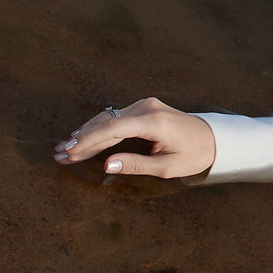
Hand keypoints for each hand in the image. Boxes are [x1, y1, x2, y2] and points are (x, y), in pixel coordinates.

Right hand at [54, 97, 217, 178]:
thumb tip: (106, 166)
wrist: (212, 137)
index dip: (89, 141)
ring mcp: (144, 105)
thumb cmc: (193, 154)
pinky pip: (115, 118)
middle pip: (106, 123)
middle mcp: (147, 108)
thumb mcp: (167, 167)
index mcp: (154, 122)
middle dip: (81, 139)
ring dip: (86, 134)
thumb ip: (136, 164)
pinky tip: (82, 138)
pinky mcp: (143, 107)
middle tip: (59, 154)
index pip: (113, 129)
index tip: (71, 151)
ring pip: (108, 119)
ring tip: (65, 149)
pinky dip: (98, 129)